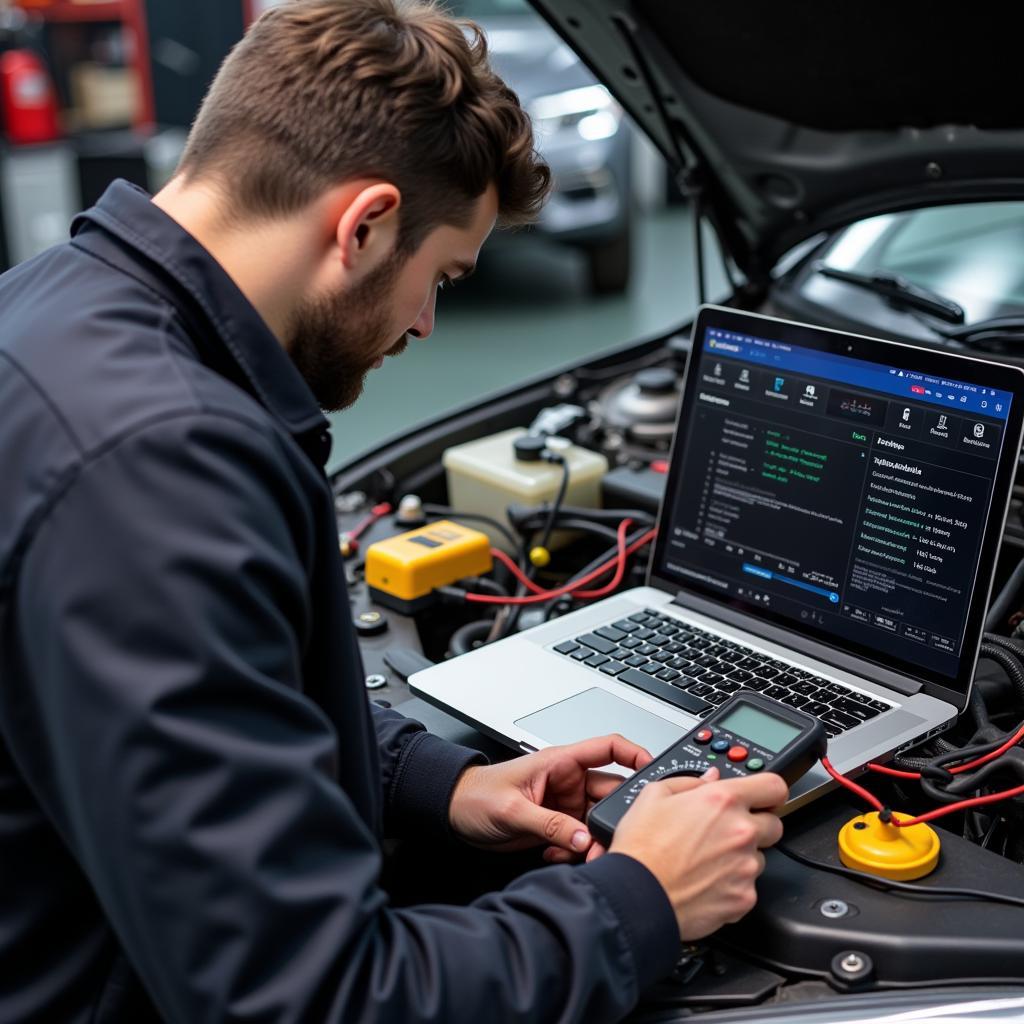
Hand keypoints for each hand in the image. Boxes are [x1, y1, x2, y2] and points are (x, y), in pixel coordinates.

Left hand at [448, 734, 651, 860]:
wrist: (454, 815)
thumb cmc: (476, 796)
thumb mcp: (512, 810)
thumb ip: (550, 824)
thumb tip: (583, 838)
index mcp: (561, 762)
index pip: (609, 748)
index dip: (636, 754)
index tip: (655, 770)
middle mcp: (568, 782)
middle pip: (610, 794)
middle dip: (612, 819)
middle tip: (607, 840)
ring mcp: (565, 806)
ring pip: (596, 823)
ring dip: (592, 841)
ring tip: (576, 853)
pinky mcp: (558, 827)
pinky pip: (580, 840)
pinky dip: (574, 851)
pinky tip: (554, 854)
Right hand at [609, 768, 786, 940]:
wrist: (637, 895)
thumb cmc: (642, 848)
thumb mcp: (654, 795)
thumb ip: (689, 782)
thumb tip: (710, 778)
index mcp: (723, 800)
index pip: (774, 786)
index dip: (769, 790)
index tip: (764, 797)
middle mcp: (741, 831)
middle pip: (774, 824)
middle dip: (756, 825)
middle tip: (727, 832)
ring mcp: (746, 867)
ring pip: (760, 858)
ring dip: (742, 857)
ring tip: (707, 861)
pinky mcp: (744, 898)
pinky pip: (748, 887)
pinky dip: (732, 885)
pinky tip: (706, 882)